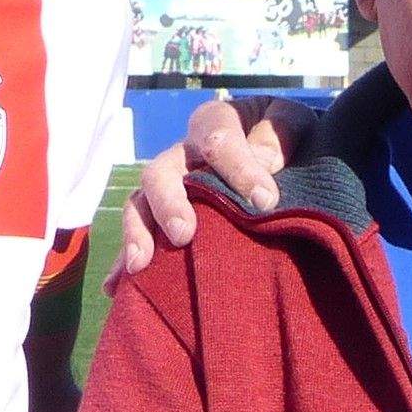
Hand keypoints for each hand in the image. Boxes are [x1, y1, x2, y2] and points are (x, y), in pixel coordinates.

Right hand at [116, 93, 314, 278]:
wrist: (287, 154)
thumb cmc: (288, 137)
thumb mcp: (293, 123)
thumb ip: (280, 133)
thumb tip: (264, 161)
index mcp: (215, 124)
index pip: (218, 139)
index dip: (240, 169)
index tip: (265, 202)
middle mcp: (184, 155)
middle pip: (161, 172)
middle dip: (169, 203)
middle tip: (184, 233)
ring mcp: (170, 187)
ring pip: (141, 204)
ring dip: (137, 233)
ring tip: (140, 264)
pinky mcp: (165, 218)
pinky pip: (140, 235)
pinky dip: (125, 260)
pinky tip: (117, 287)